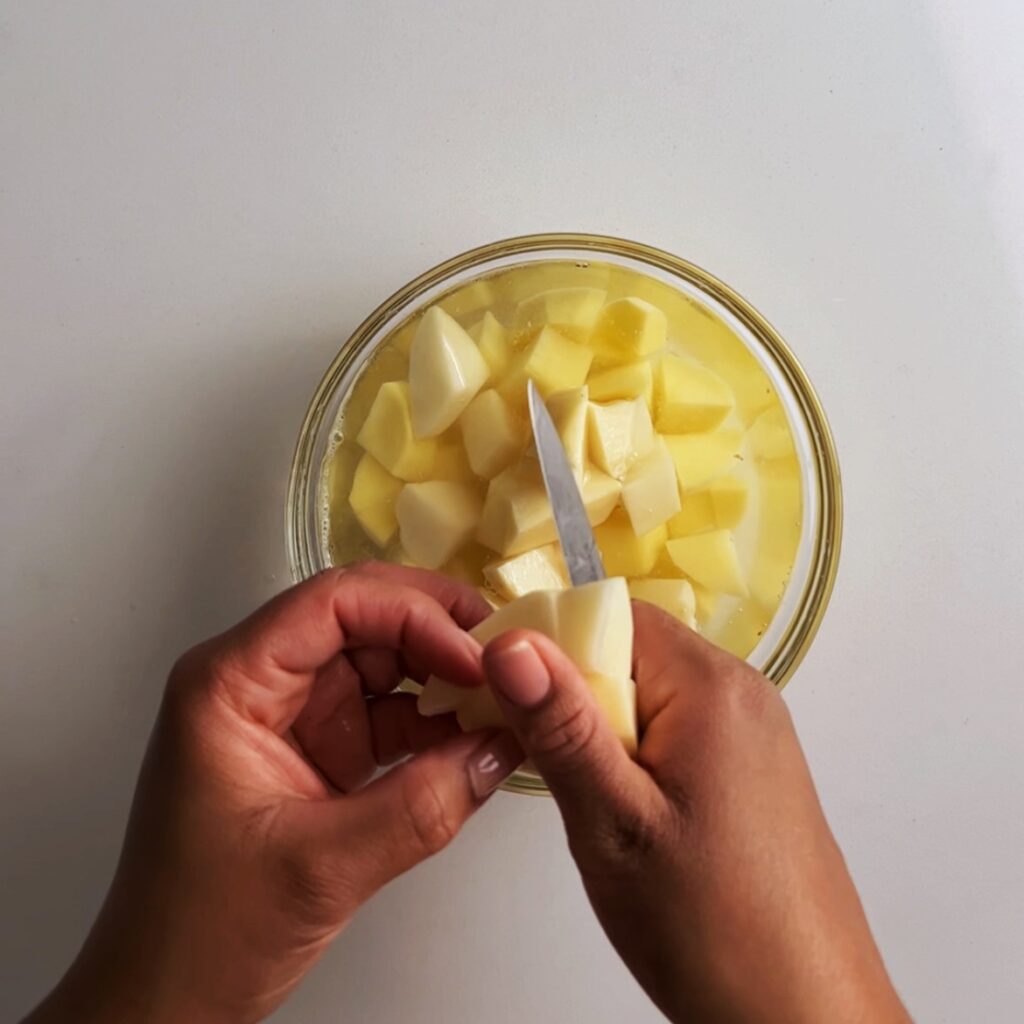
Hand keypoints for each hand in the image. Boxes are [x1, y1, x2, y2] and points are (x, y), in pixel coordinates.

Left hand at [25, 564, 522, 1023]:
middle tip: (506, 658)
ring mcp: (296, 717)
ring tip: (504, 698)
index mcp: (230, 684)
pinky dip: (438, 724)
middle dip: (440, 634)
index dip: (414, 614)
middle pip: (366, 621)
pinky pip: (392, 716)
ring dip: (446, 678)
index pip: (333, 604)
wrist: (170, 998)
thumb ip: (422, 805)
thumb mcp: (320, 867)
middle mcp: (263, 684)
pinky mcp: (323, 753)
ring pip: (386, 665)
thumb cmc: (198, 933)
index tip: (475, 652)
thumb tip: (498, 748)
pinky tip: (478, 738)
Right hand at [482, 603, 909, 1023]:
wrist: (805, 1015)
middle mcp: (742, 693)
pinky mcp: (751, 769)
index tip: (507, 695)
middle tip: (552, 767)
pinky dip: (636, 756)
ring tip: (593, 802)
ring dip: (603, 733)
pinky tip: (629, 815)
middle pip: (630, 653)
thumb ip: (560, 727)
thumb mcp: (614, 823)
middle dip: (575, 698)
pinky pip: (676, 730)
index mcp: (713, 686)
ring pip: (648, 696)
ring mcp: (753, 732)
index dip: (549, 645)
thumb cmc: (714, 927)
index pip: (611, 616)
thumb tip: (509, 643)